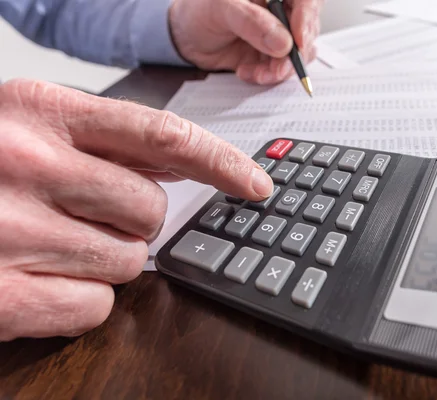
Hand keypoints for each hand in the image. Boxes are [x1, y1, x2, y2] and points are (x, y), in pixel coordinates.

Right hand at [0, 79, 272, 340]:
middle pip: (150, 208)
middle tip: (84, 214)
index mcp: (37, 110)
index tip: (256, 184)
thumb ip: (106, 142)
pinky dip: (80, 298)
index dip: (219, 161)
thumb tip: (188, 162)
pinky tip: (38, 278)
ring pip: (129, 261)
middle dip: (132, 219)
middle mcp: (24, 163)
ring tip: (50, 242)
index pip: (161, 132)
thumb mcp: (29, 130)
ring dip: (105, 258)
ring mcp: (8, 230)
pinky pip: (95, 306)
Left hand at [168, 0, 322, 83]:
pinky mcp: (272, 57)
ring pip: (298, 55)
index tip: (298, 42)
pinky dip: (268, 76)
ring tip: (255, 73)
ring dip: (279, 70)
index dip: (307, 20)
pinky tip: (248, 72)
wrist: (186, 37)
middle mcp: (282, 12)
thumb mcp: (221, 8)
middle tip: (276, 68)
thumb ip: (251, 22)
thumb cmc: (200, 11)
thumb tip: (282, 41)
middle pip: (307, 31)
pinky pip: (282, 70)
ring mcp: (279, 35)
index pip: (306, 1)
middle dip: (292, 55)